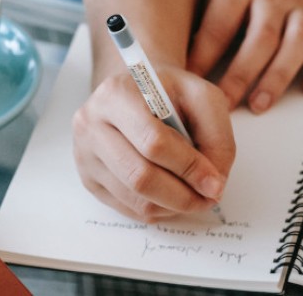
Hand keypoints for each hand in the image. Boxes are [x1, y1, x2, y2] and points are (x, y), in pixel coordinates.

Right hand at [72, 66, 235, 221]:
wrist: (138, 92)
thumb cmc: (171, 94)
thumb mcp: (204, 99)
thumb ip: (217, 138)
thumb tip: (213, 185)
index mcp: (117, 94)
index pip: (153, 142)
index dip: (189, 168)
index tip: (215, 183)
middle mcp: (91, 123)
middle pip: (139, 177)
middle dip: (182, 195)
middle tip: (209, 198)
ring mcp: (85, 154)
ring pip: (134, 198)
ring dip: (173, 206)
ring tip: (195, 196)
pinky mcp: (88, 178)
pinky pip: (127, 208)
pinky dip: (158, 209)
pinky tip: (172, 195)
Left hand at [188, 0, 302, 112]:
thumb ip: (207, 2)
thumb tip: (185, 45)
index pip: (218, 26)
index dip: (202, 58)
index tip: (188, 84)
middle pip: (258, 40)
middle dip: (239, 76)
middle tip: (222, 104)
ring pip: (295, 44)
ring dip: (278, 76)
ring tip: (260, 103)